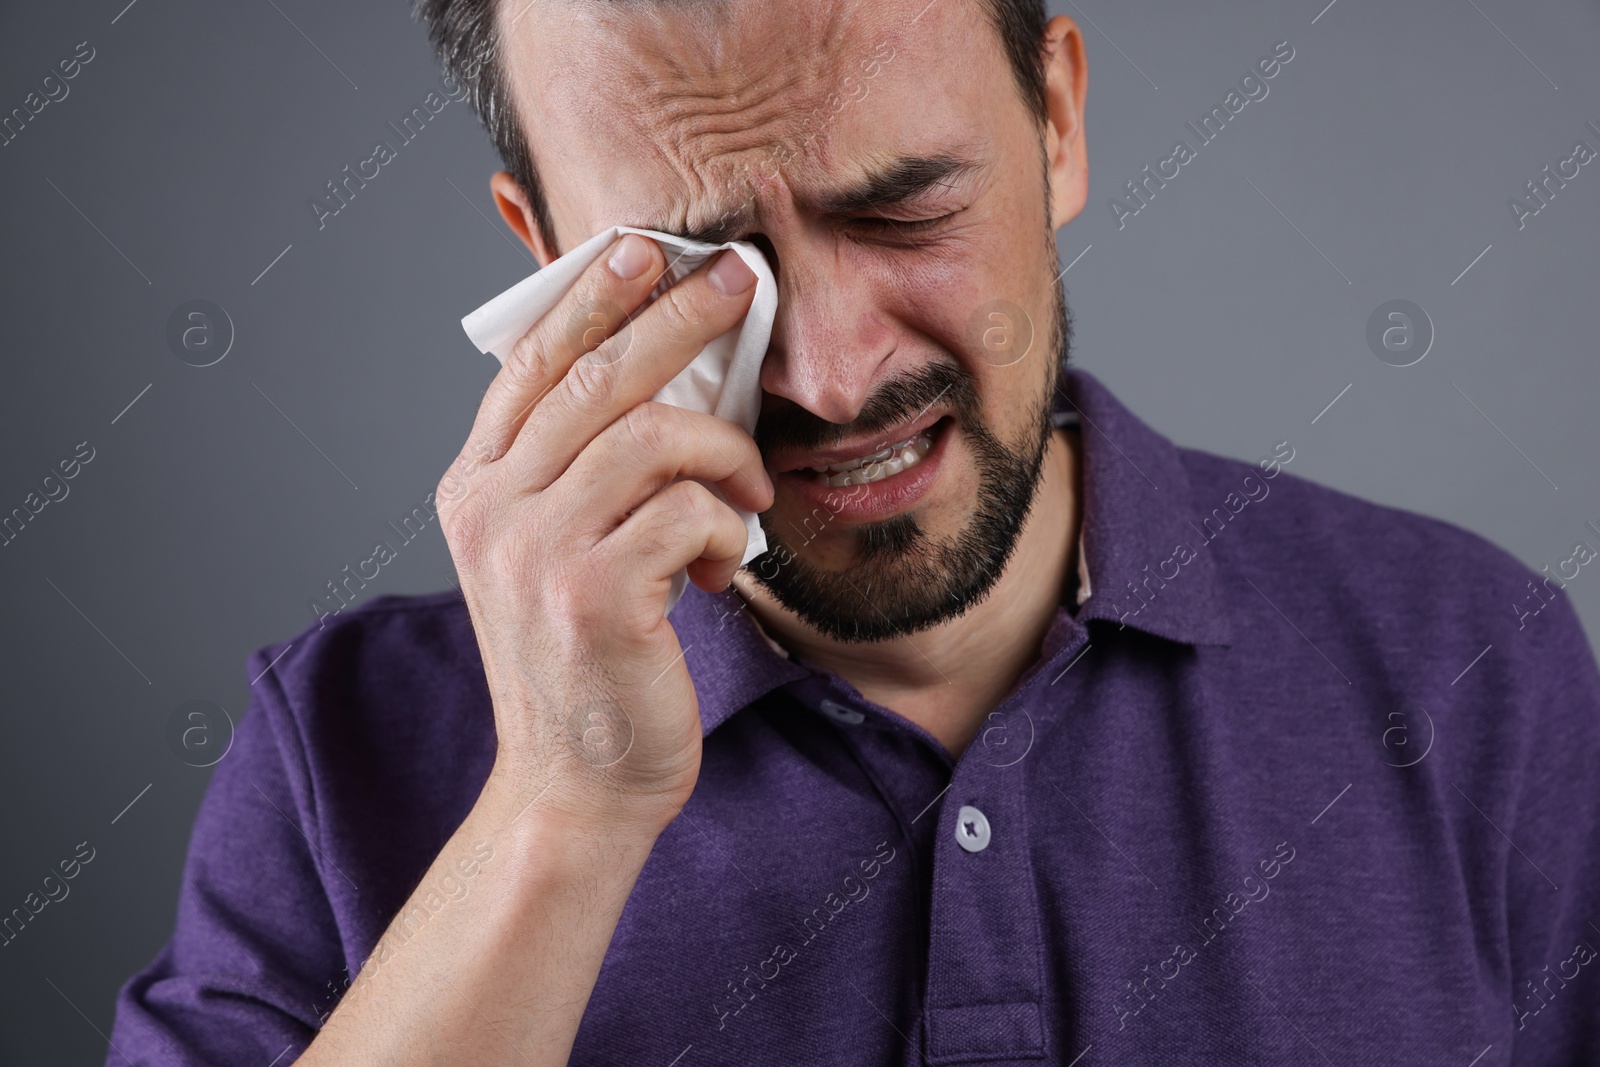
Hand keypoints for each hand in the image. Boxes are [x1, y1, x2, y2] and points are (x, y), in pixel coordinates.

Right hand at [436, 234, 769, 834]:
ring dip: (725, 452)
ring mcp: (535, 551)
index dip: (592, 298)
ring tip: (748, 491)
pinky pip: (688, 511)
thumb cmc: (586, 662)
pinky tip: (723, 570)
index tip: (647, 250)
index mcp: (475, 488)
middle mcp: (490, 509)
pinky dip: (726, 530)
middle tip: (740, 280)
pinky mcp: (592, 595)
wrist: (576, 784)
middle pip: (596, 377)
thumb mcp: (558, 552)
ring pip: (652, 437)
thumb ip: (580, 470)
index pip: (533, 364)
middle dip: (678, 319)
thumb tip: (663, 379)